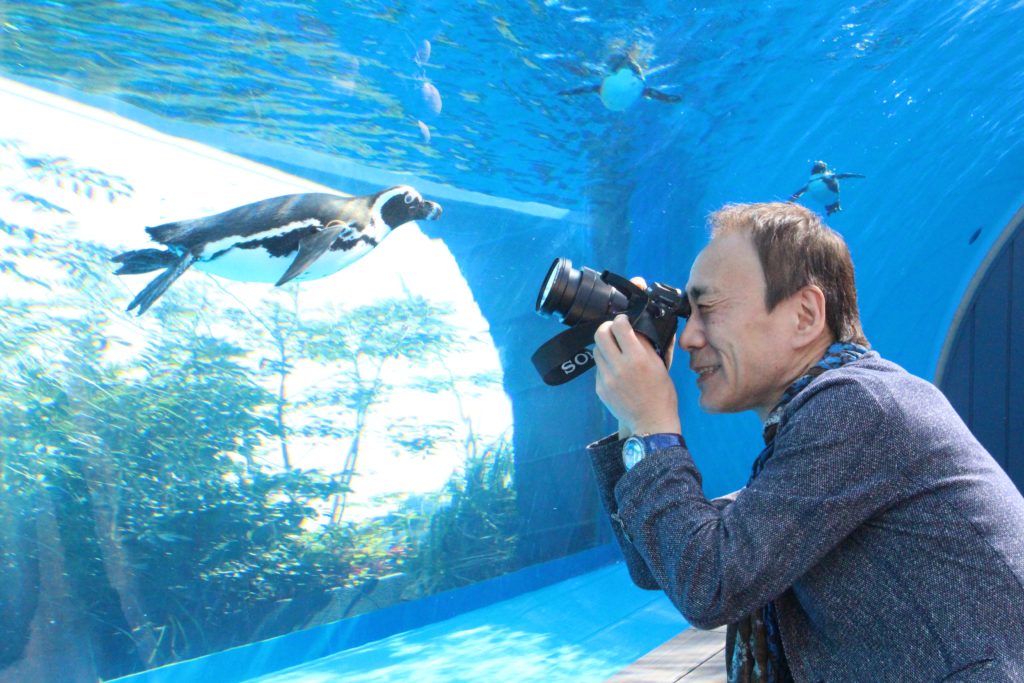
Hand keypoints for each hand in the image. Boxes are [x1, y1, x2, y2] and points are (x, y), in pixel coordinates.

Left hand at [593, 313, 680, 439]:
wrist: (651, 423)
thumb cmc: (662, 395)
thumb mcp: (660, 366)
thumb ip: (648, 345)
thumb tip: (638, 328)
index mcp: (637, 359)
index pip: (620, 327)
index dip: (621, 319)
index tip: (623, 320)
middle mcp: (619, 367)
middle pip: (600, 334)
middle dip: (606, 327)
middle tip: (613, 330)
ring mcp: (606, 379)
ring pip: (596, 350)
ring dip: (605, 347)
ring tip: (615, 352)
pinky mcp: (599, 388)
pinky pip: (598, 369)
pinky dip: (606, 365)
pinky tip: (616, 371)